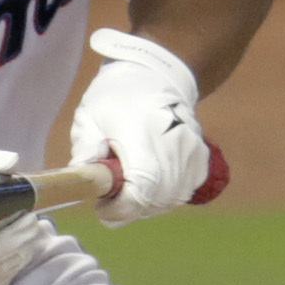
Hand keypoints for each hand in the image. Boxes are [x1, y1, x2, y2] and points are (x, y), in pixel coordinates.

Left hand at [67, 29, 208, 225]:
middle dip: (128, 207)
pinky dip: (164, 195)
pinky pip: (182, 193)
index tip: (101, 207)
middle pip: (153, 201)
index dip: (119, 210)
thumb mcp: (89, 118)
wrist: (155, 75)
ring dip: (146, 203)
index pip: (139, 191)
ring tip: (129, 184)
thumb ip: (85, 150)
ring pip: (168, 201)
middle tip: (111, 192)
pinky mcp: (201, 159)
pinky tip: (150, 180)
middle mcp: (173, 147)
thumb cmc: (116, 98)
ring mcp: (191, 154)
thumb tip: (82, 180)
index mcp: (141, 136)